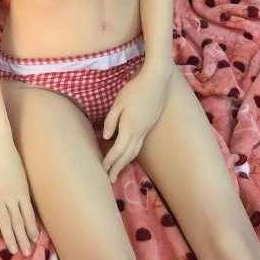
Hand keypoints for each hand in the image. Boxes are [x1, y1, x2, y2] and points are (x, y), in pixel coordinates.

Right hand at [0, 137, 38, 255]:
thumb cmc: (9, 156)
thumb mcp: (21, 175)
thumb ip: (21, 191)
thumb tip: (22, 204)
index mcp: (23, 192)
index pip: (29, 216)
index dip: (31, 229)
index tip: (34, 241)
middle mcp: (12, 197)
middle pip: (18, 222)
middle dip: (23, 238)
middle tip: (26, 253)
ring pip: (5, 221)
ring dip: (10, 237)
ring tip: (14, 250)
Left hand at [102, 64, 171, 182]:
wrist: (157, 80)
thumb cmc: (135, 89)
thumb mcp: (118, 103)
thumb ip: (111, 121)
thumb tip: (107, 137)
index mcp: (130, 127)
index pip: (118, 150)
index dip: (110, 161)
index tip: (102, 170)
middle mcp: (140, 132)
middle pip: (128, 155)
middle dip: (118, 168)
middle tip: (110, 179)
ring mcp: (146, 129)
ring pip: (135, 151)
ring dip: (126, 163)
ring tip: (118, 171)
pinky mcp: (150, 125)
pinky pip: (139, 144)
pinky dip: (132, 153)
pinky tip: (128, 154)